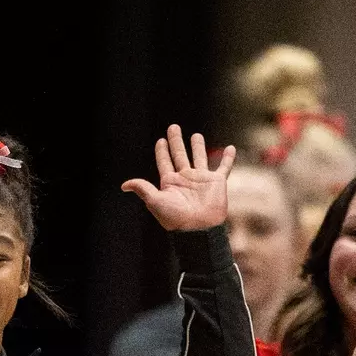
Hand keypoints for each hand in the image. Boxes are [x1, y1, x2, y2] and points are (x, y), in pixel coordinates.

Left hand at [121, 124, 235, 231]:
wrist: (197, 228)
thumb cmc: (175, 217)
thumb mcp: (155, 201)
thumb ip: (142, 189)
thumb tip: (124, 186)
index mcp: (170, 182)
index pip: (164, 162)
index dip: (162, 151)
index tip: (160, 140)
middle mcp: (185, 178)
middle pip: (179, 155)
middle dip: (176, 141)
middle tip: (173, 126)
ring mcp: (201, 179)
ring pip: (200, 158)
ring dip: (198, 147)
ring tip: (195, 135)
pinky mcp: (217, 182)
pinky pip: (224, 167)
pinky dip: (228, 158)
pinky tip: (231, 148)